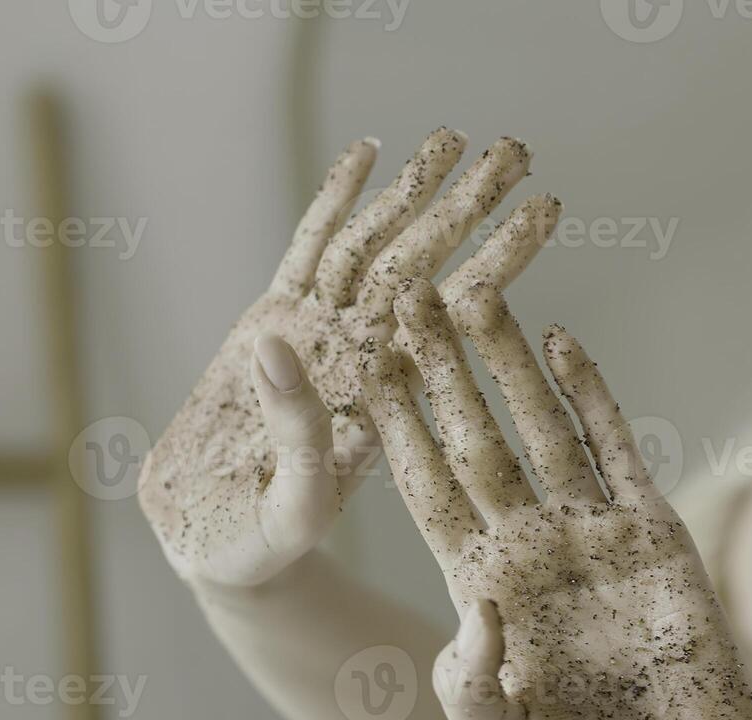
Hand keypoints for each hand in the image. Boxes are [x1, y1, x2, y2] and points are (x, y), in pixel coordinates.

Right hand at [139, 129, 560, 585]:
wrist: (208, 548)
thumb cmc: (258, 550)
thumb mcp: (293, 509)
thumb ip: (295, 437)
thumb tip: (279, 346)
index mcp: (386, 402)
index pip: (454, 319)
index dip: (496, 262)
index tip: (543, 213)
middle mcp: (362, 360)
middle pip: (424, 269)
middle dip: (467, 209)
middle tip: (516, 152)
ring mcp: (320, 335)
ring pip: (373, 249)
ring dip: (410, 194)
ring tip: (451, 137)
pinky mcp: (275, 321)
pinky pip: (311, 250)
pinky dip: (336, 201)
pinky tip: (367, 153)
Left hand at [364, 279, 751, 719]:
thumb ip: (472, 693)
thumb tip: (476, 612)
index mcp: (485, 589)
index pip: (427, 494)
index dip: (393, 435)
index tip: (354, 373)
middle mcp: (532, 546)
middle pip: (473, 440)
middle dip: (436, 372)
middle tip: (400, 296)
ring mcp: (593, 532)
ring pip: (539, 427)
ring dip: (506, 362)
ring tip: (472, 291)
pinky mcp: (655, 532)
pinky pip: (618, 450)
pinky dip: (592, 395)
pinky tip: (562, 340)